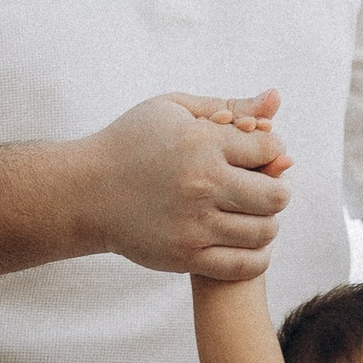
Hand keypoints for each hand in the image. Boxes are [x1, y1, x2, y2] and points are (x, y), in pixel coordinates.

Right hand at [88, 88, 291, 280]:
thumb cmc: (131, 142)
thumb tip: (277, 98)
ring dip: (266, 222)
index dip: (271, 150)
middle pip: (276, 195)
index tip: (255, 155)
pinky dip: (256, 255)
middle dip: (275, 188)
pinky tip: (244, 239)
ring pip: (264, 231)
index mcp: (201, 144)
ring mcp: (194, 225)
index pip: (271, 149)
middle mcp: (202, 185)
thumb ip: (228, 106)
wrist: (85, 192)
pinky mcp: (186, 256)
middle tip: (260, 187)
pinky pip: (244, 265)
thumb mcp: (174, 109)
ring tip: (250, 213)